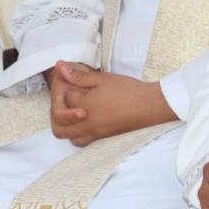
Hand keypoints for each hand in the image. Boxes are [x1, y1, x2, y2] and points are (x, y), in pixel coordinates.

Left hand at [46, 61, 175, 145]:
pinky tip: (84, 121)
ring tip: (74, 110)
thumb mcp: (102, 79)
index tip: (75, 79)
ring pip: (68, 136)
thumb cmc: (128, 91)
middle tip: (68, 98)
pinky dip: (77, 133)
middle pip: (58, 123)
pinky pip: (81, 141)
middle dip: (58, 110)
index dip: (68, 86)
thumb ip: (78, 76)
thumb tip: (60, 67)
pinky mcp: (102, 139)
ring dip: (66, 124)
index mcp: (84, 107)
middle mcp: (85, 124)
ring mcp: (93, 134)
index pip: (64, 97)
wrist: (150, 107)